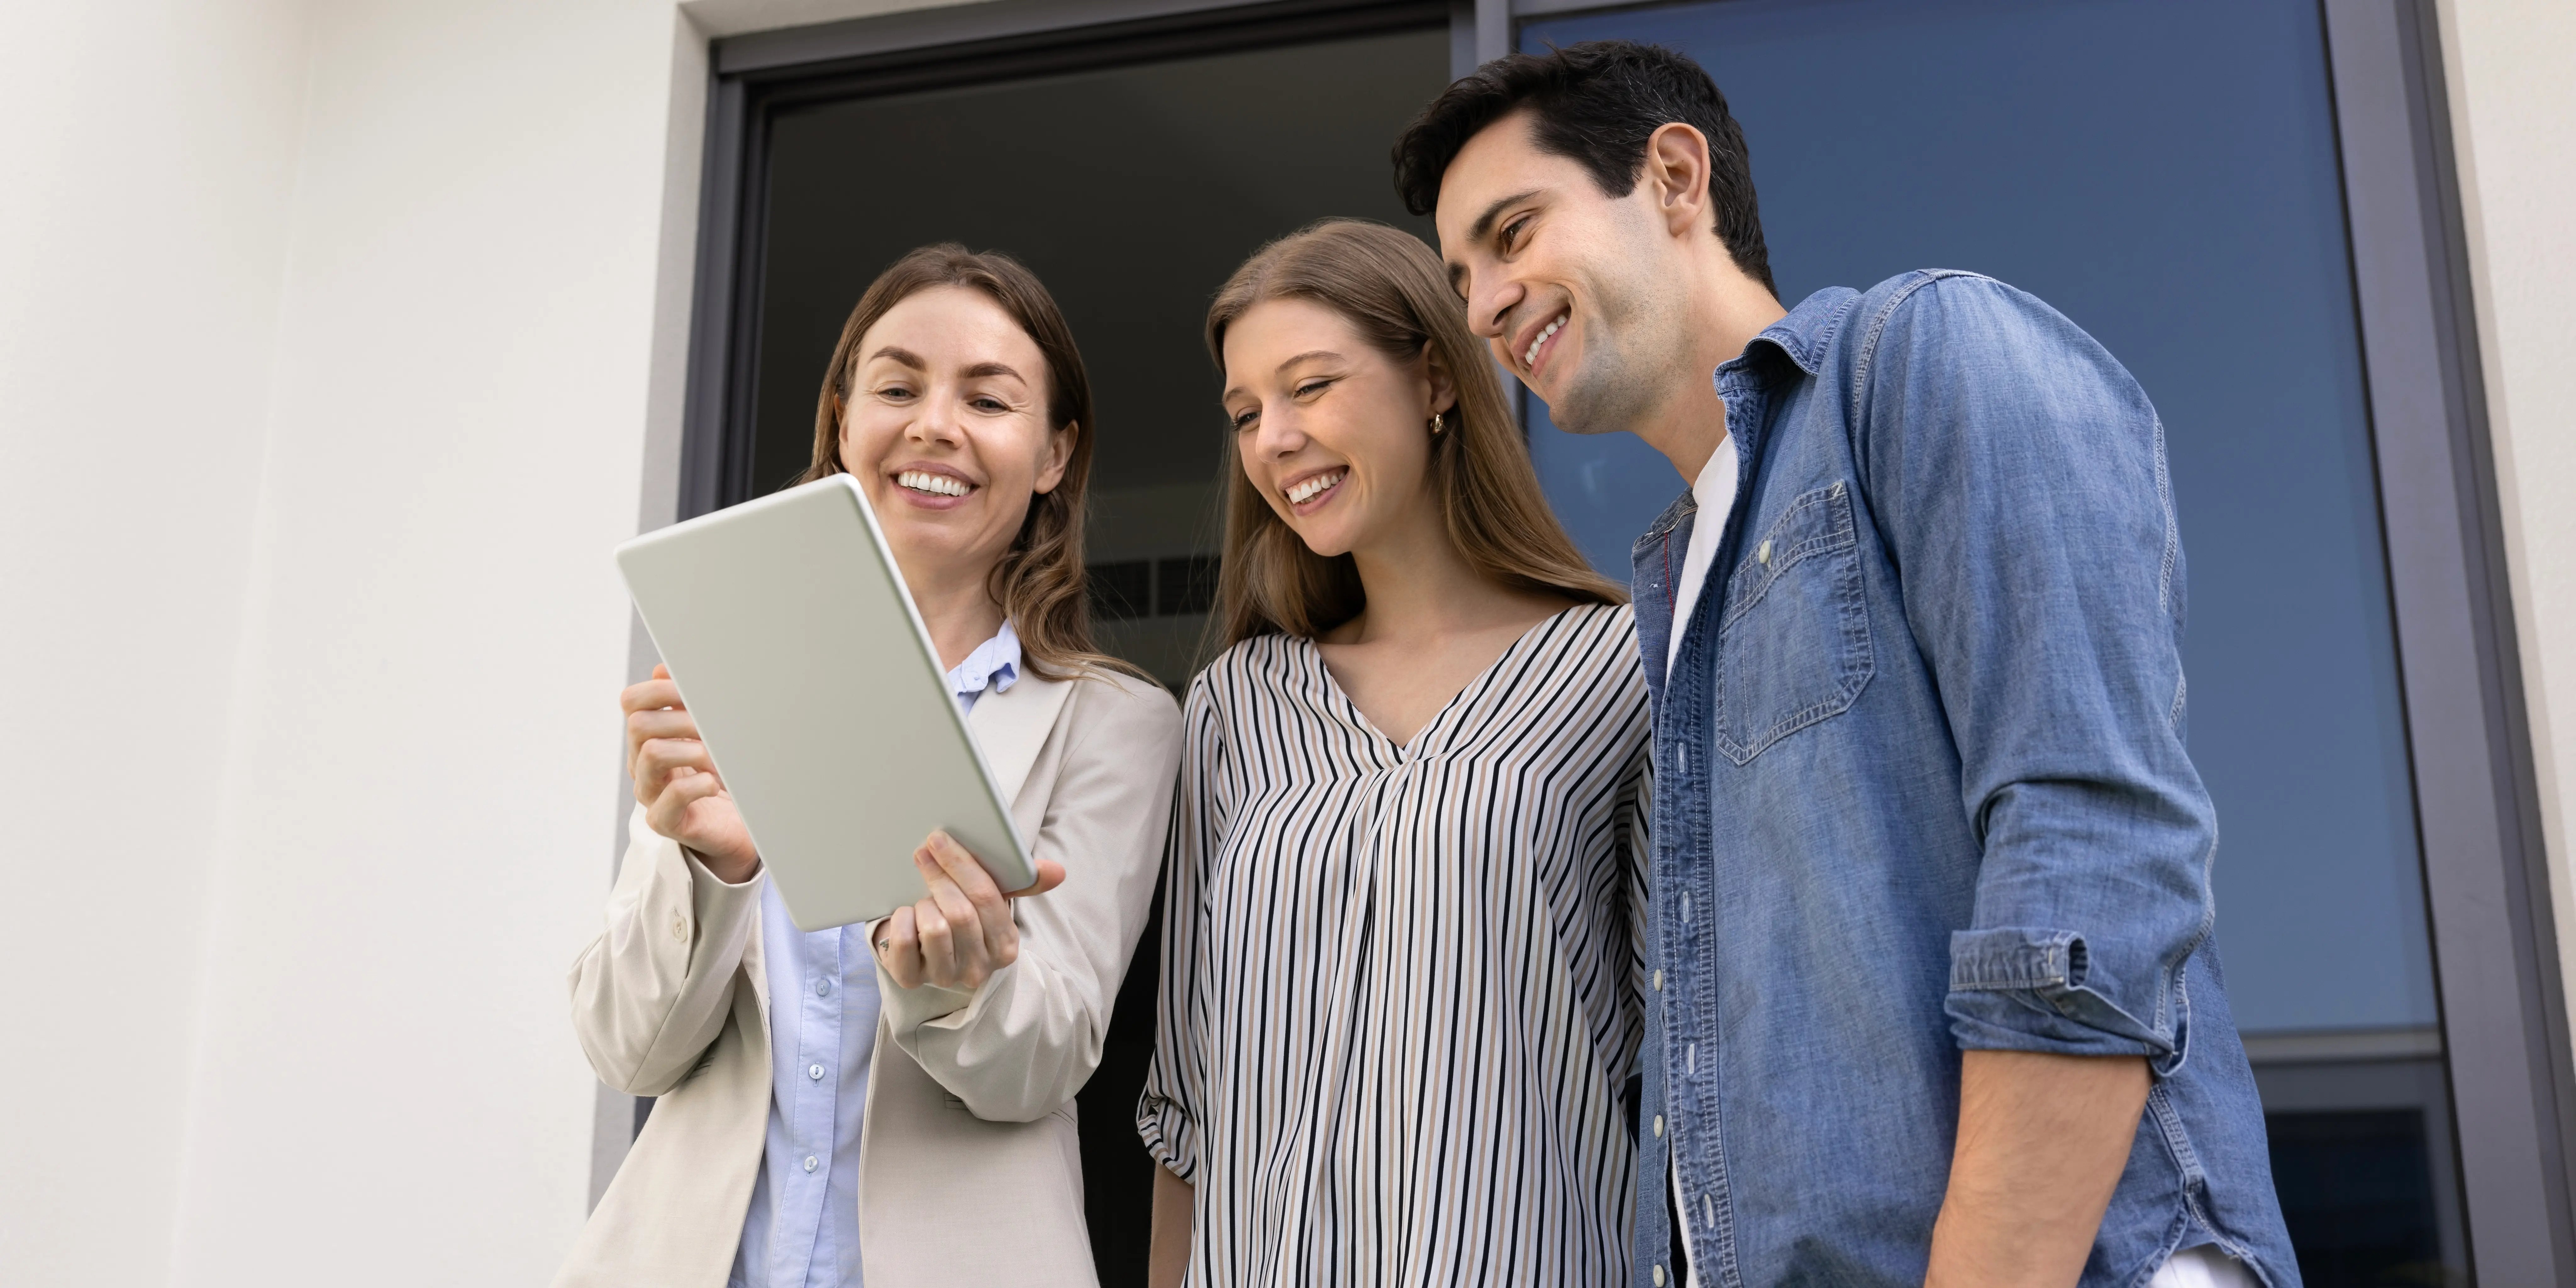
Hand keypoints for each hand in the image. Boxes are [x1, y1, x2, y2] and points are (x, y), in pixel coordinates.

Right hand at [622, 664, 757, 881]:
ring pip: (652, 755)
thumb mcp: (705, 735)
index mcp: (649, 737)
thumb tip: (665, 669)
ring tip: (719, 759)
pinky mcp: (665, 822)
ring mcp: (651, 794)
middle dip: (682, 719)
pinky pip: (671, 797)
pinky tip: (715, 783)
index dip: (660, 689)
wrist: (735, 826)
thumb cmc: (721, 775)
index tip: (692, 689)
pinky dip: (698, 785)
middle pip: (639, 725)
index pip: (632, 701)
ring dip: (692, 750)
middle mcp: (643, 764)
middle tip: (715, 728)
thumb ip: (686, 704)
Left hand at [871, 830, 1065, 990]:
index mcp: (1005, 946)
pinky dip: (901, 921)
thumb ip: (1025, 883)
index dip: (961, 864)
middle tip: (923, 852)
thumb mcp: (996, 903)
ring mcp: (945, 977)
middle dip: (939, 876)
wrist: (929, 955)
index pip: (988, 898)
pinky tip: (907, 914)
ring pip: (934, 929)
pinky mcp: (912, 980)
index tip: (940, 839)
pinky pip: (904, 944)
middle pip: (960, 913)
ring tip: (922, 896)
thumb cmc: (967, 921)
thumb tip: (1058, 871)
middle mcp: (978, 968)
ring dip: (923, 904)